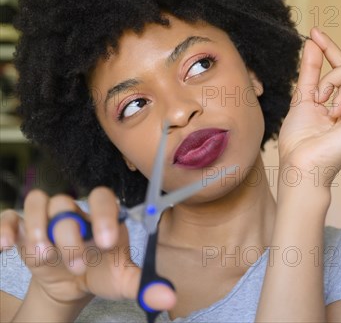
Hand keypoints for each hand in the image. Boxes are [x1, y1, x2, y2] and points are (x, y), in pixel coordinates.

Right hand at [0, 188, 174, 313]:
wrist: (72, 283)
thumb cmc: (101, 273)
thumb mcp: (122, 280)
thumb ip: (144, 284)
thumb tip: (169, 297)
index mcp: (102, 216)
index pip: (103, 198)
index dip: (104, 215)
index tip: (107, 242)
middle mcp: (74, 211)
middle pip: (67, 203)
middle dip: (70, 234)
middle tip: (77, 264)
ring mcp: (46, 217)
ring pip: (38, 203)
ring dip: (38, 228)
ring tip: (43, 257)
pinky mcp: (22, 229)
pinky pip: (8, 217)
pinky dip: (4, 227)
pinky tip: (5, 246)